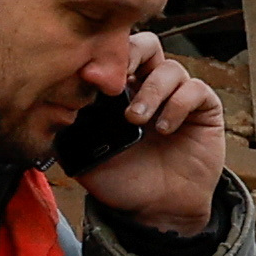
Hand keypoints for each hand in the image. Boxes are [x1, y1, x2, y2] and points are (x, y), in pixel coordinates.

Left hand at [80, 35, 228, 235]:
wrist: (156, 210)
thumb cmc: (123, 181)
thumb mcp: (84, 157)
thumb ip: (70, 131)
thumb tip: (52, 107)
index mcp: (120, 91)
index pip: (115, 54)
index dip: (104, 56)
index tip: (88, 75)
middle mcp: (150, 86)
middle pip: (146, 45)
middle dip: (131, 55)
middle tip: (118, 78)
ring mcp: (177, 96)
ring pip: (170, 68)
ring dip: (151, 91)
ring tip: (136, 120)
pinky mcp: (204, 109)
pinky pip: (195, 90)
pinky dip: (178, 105)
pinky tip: (164, 129)